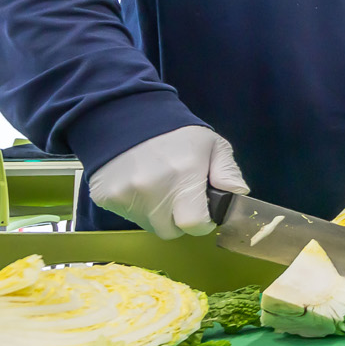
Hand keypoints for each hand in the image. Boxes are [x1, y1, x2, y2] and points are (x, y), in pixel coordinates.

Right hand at [89, 126, 247, 237]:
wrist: (127, 115)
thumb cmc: (176, 134)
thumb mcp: (213, 145)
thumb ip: (228, 173)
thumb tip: (238, 196)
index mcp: (183, 177)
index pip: (194, 225)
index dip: (202, 222)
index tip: (202, 211)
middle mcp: (152, 190)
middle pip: (170, 231)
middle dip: (180, 220)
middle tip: (180, 198)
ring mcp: (125, 194)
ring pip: (149, 225)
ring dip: (158, 214)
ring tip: (159, 188)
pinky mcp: (106, 197)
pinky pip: (128, 216)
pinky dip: (136, 207)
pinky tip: (139, 185)